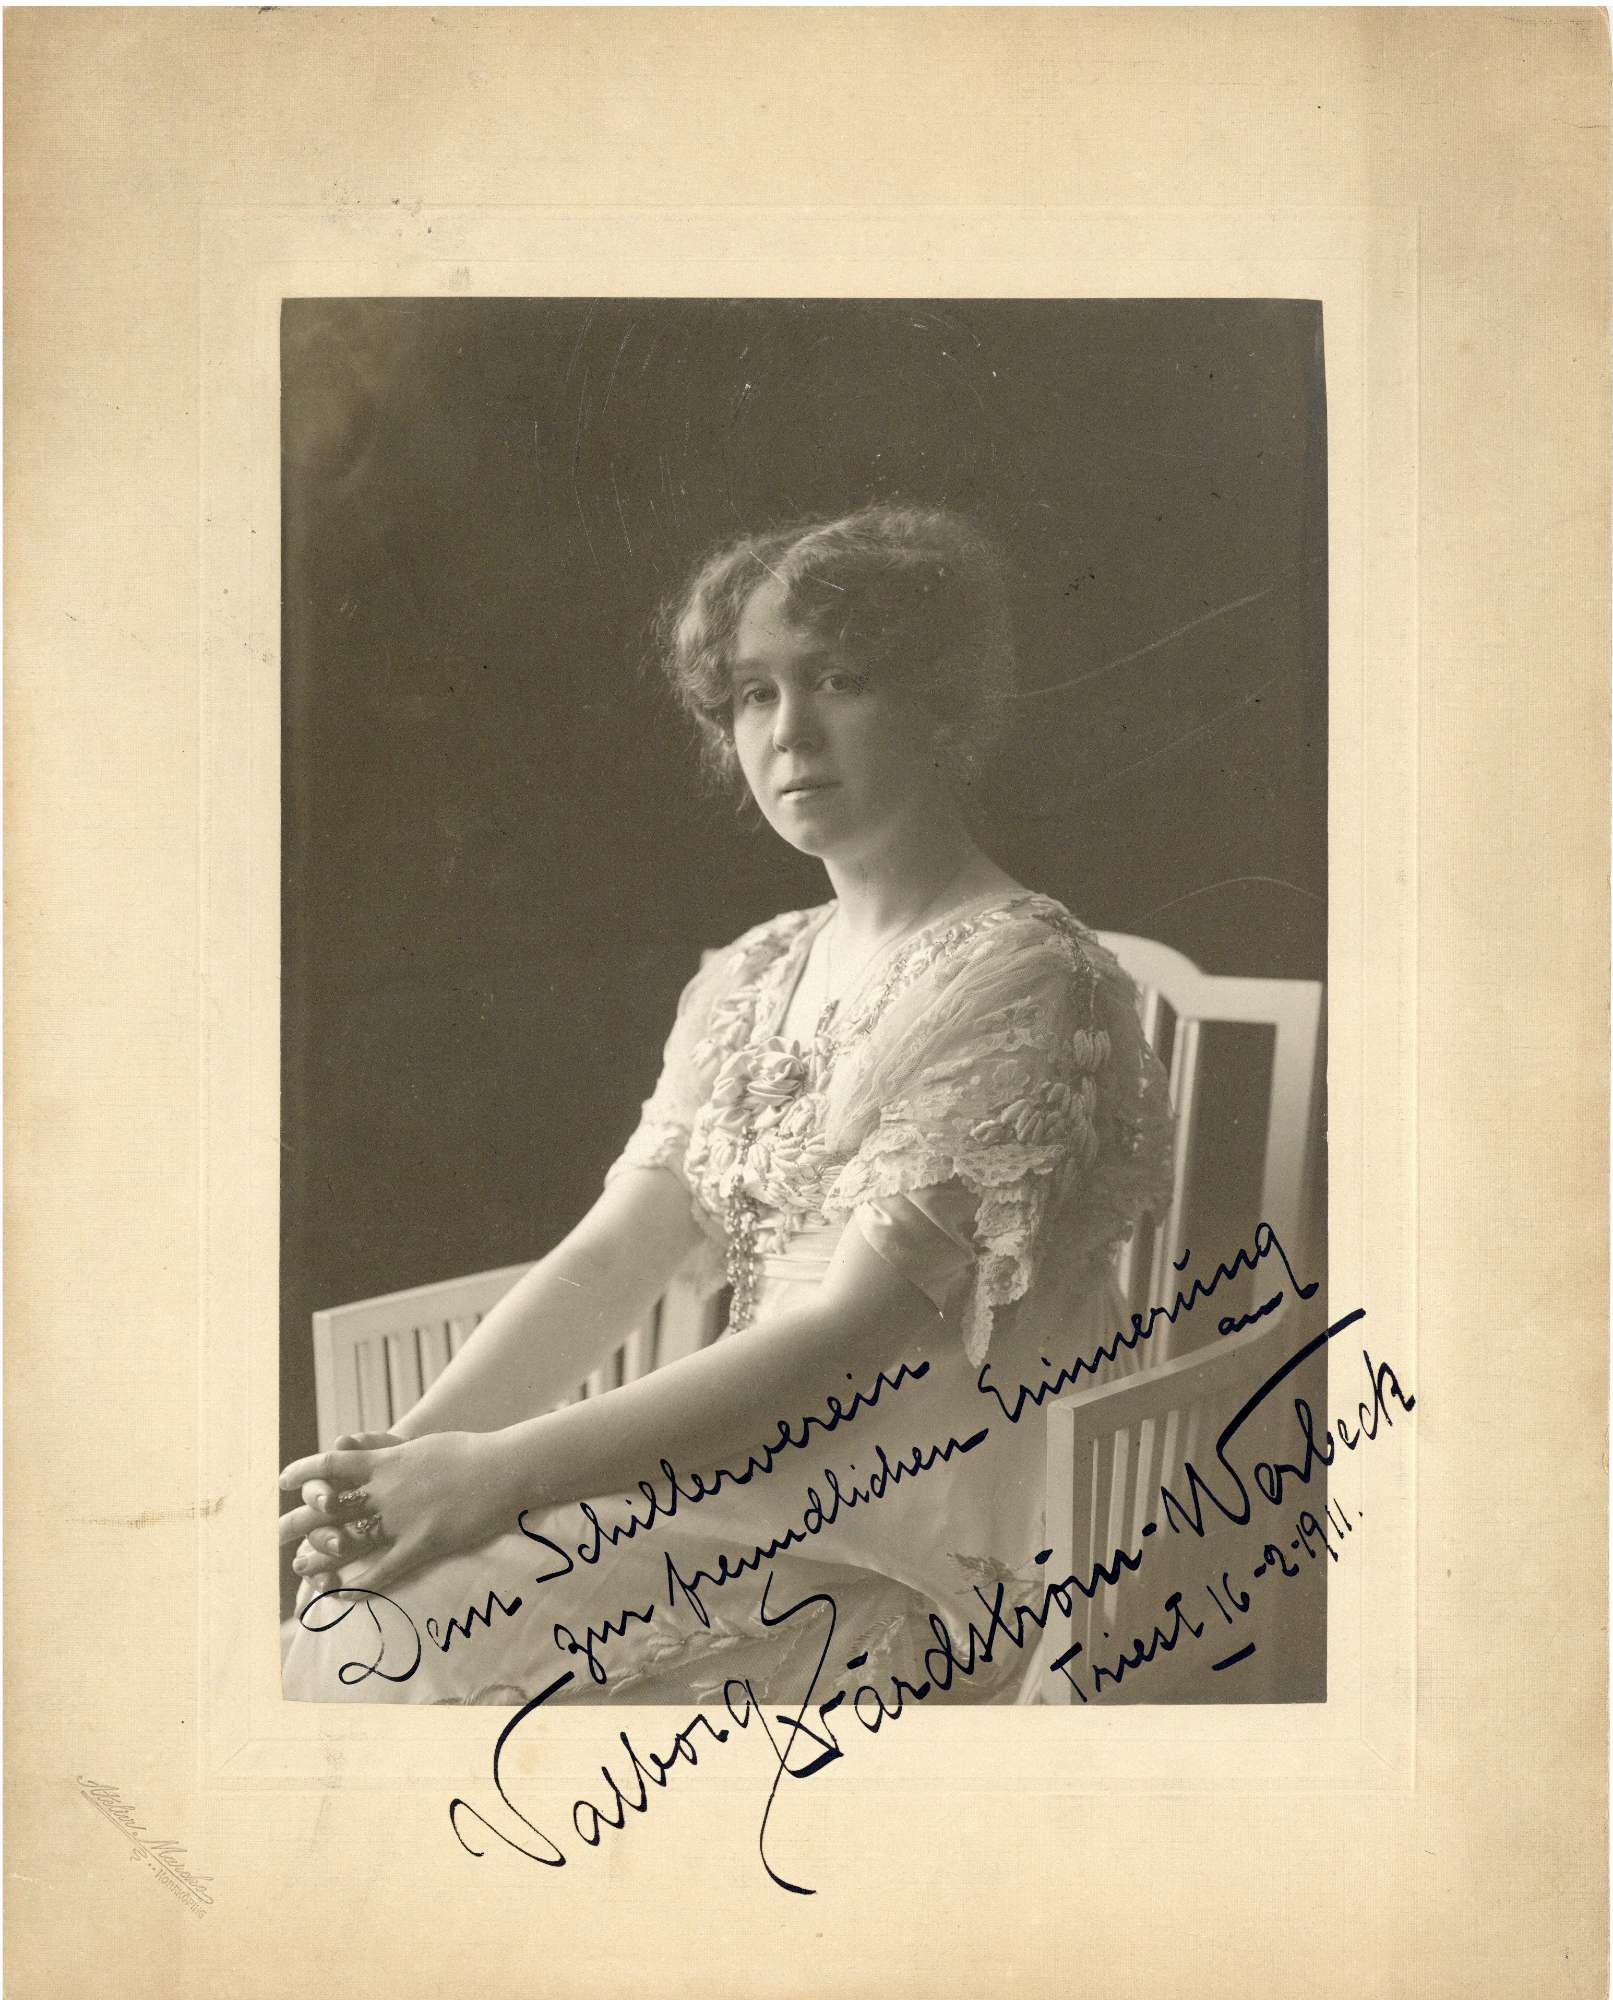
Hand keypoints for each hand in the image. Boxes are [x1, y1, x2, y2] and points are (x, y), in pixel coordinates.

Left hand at [279, 1427, 518, 1594]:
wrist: (506, 1467)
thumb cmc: (466, 1452)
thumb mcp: (420, 1444)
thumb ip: (384, 1449)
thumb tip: (349, 1444)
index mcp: (387, 1461)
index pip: (332, 1464)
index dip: (304, 1473)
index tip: (281, 1481)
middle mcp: (388, 1489)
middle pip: (330, 1508)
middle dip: (298, 1522)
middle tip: (273, 1536)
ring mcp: (404, 1518)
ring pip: (350, 1541)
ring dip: (321, 1555)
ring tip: (300, 1566)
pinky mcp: (424, 1543)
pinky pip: (384, 1570)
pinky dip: (358, 1585)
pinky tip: (339, 1595)